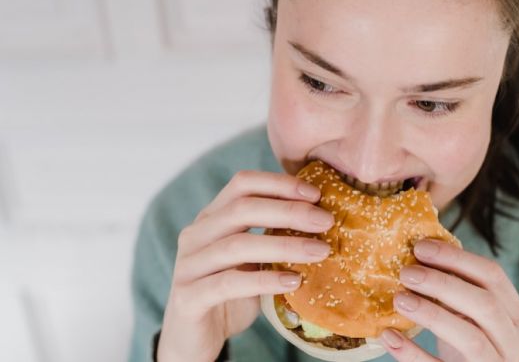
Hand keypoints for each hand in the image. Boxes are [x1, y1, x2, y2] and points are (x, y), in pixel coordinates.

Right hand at [156, 170, 333, 360]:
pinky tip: (293, 282)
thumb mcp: (252, 260)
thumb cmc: (231, 294)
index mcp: (211, 218)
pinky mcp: (188, 297)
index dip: (279, 184)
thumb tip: (321, 219)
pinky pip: (229, 284)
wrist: (195, 338)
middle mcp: (195, 235)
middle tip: (326, 221)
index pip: (242, 184)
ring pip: (237, 245)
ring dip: (285, 246)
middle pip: (242, 208)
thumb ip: (272, 237)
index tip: (316, 194)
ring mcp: (188, 265)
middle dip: (289, 211)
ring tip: (320, 251)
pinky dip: (265, 281)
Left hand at [380, 240, 518, 361]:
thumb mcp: (469, 316)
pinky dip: (413, 353)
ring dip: (432, 315)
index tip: (420, 247)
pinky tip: (389, 336)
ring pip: (472, 338)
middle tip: (406, 272)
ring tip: (399, 299)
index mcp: (516, 316)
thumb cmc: (467, 345)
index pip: (494, 276)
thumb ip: (456, 289)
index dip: (457, 258)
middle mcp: (513, 342)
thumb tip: (417, 251)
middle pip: (486, 305)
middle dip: (444, 284)